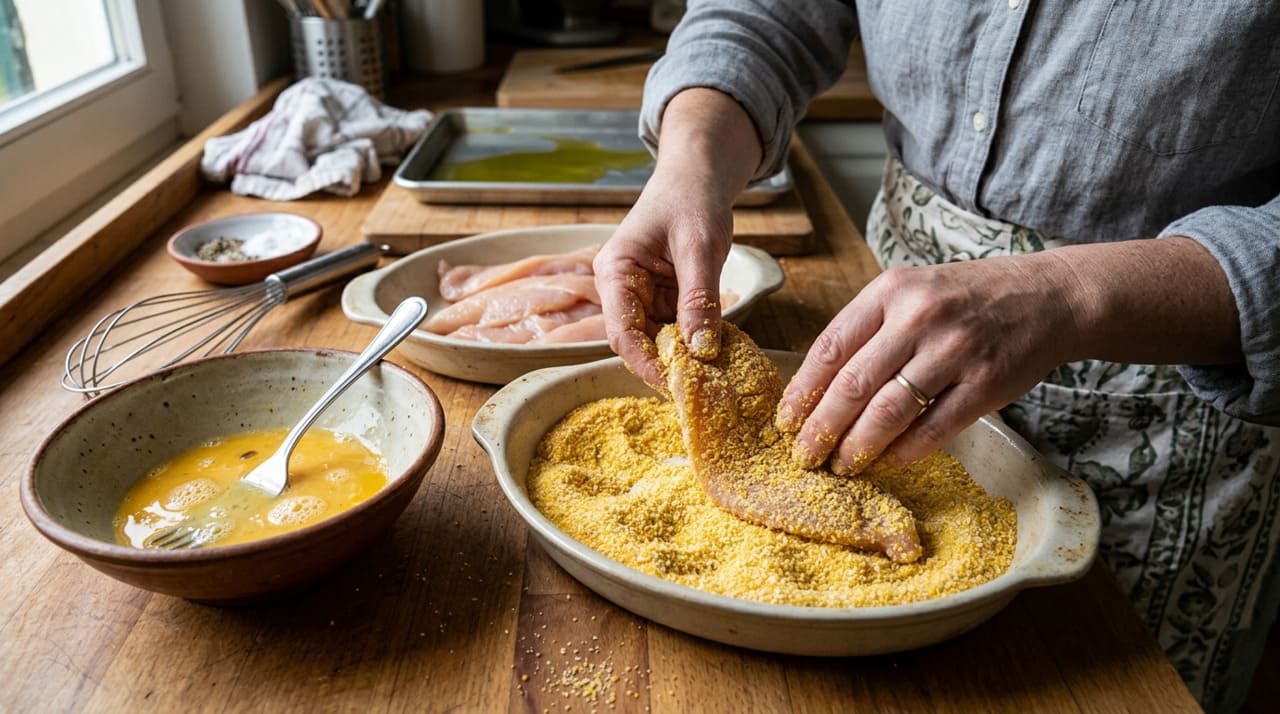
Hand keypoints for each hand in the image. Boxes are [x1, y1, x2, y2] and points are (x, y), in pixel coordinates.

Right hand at [594, 88, 762, 384]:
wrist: (700, 174)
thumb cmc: (692, 199)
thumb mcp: (700, 248)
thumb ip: (699, 298)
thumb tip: (702, 349)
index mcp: (616, 272)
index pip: (621, 331)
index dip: (645, 363)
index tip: (676, 385)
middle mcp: (622, 289)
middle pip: (637, 341)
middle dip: (666, 364)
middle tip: (701, 388)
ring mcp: (642, 295)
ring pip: (657, 339)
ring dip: (683, 356)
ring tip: (714, 374)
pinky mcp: (663, 297)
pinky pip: (675, 328)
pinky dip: (694, 341)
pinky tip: (717, 352)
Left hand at [777, 236, 1242, 475]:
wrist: (1046, 296)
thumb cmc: (964, 299)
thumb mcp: (911, 291)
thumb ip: (869, 329)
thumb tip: (818, 388)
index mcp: (890, 291)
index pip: (831, 347)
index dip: (803, 391)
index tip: (786, 422)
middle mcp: (920, 316)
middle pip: (853, 384)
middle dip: (821, 428)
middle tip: (804, 456)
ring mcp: (955, 349)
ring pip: (889, 410)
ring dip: (858, 446)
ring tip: (841, 465)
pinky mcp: (986, 383)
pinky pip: (935, 427)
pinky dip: (905, 450)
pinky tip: (887, 462)